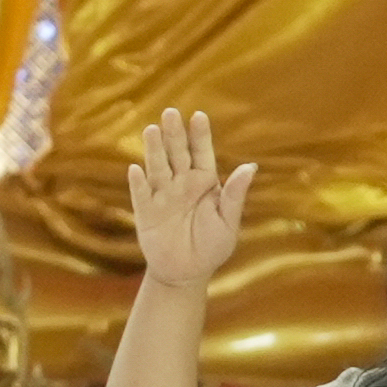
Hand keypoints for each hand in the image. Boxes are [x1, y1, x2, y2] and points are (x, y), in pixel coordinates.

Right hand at [128, 108, 252, 289]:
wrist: (187, 273)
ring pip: (158, 168)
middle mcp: (181, 183)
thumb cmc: (212, 246)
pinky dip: (139, 183)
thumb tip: (251, 167)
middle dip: (174, 134)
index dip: (200, 135)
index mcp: (204, 182)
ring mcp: (162, 195)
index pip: (201, 153)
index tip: (199, 116)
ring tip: (152, 130)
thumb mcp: (228, 221)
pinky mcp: (146, 212)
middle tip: (170, 113)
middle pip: (177, 154)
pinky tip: (135, 169)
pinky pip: (141, 195)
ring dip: (154, 150)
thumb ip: (235, 194)